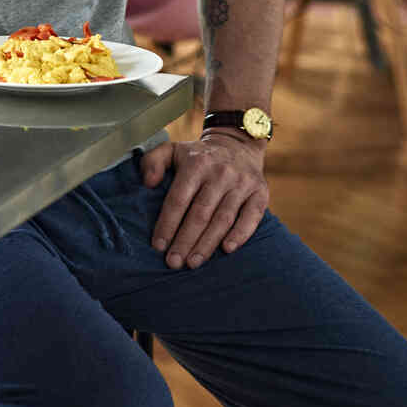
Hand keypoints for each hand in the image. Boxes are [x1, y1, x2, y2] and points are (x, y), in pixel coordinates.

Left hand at [139, 131, 268, 270]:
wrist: (237, 144)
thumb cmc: (198, 156)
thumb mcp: (172, 150)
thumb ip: (153, 162)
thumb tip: (147, 183)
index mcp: (196, 164)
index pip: (179, 199)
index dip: (167, 224)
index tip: (158, 246)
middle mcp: (220, 173)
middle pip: (200, 213)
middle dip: (185, 241)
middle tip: (173, 263)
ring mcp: (242, 183)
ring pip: (223, 219)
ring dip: (208, 244)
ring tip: (193, 263)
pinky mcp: (260, 193)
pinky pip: (251, 217)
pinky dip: (240, 234)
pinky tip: (227, 249)